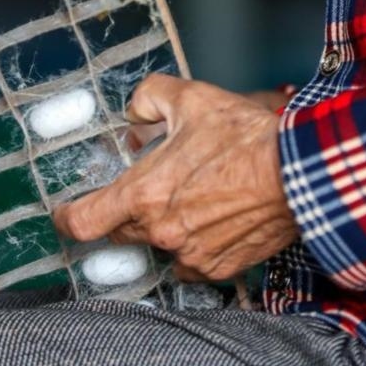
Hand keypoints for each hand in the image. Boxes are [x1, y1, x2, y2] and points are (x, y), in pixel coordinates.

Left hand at [54, 76, 296, 281]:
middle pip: (121, 232)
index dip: (67, 217)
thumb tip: (135, 113)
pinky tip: (215, 215)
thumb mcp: (191, 97)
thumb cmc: (245, 137)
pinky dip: (196, 241)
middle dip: (127, 211)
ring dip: (166, 225)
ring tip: (194, 197)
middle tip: (149, 187)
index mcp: (144, 194)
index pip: (83, 221)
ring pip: (160, 245)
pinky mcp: (220, 268)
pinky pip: (193, 259)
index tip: (66, 212)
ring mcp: (191, 255)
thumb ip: (149, 97)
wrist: (299, 173)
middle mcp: (161, 232)